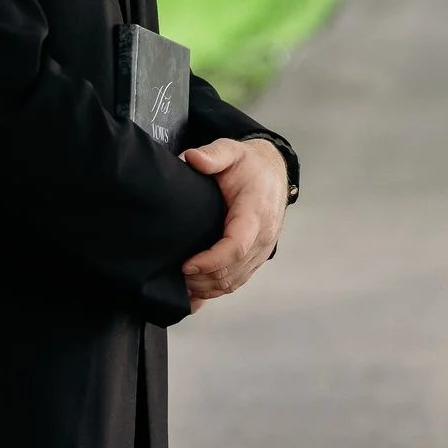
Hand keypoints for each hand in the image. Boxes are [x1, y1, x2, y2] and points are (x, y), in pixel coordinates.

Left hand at [177, 138, 288, 310]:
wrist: (273, 173)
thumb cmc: (249, 166)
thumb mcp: (232, 151)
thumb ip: (213, 154)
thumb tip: (192, 158)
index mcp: (255, 212)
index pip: (237, 246)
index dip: (211, 261)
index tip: (186, 265)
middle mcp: (263, 236)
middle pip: (234, 271)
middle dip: (203, 279)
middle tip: (175, 277)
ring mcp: (262, 250)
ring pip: (235, 282)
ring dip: (208, 289)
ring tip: (181, 286)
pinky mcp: (257, 258)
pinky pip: (238, 282)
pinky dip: (216, 291)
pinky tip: (195, 297)